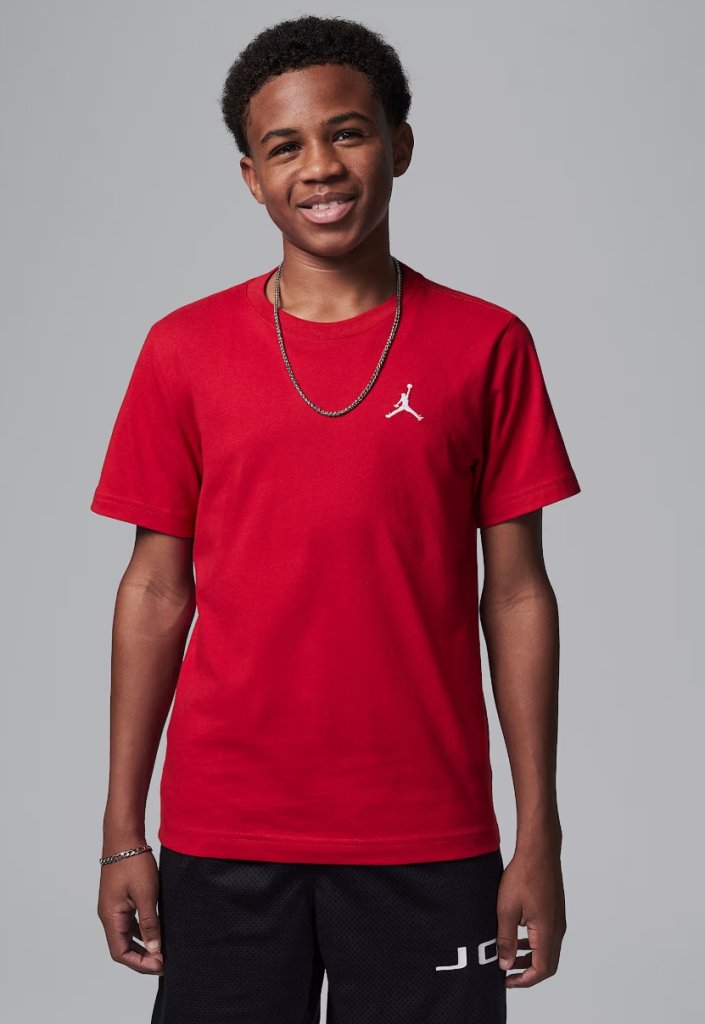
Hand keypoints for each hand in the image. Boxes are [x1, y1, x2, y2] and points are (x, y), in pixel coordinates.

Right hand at [97, 849, 163, 974]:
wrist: (124, 837)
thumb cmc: (133, 863)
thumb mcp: (146, 895)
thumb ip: (150, 924)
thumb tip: (155, 950)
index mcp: (111, 917)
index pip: (120, 953)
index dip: (140, 963)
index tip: (160, 965)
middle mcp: (108, 915)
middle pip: (122, 947)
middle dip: (142, 958)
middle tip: (164, 961)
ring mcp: (113, 907)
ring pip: (125, 936)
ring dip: (142, 946)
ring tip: (162, 950)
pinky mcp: (119, 899)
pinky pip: (128, 923)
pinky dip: (141, 931)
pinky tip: (155, 931)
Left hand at [495, 847, 566, 987]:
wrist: (539, 850)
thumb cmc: (523, 875)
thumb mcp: (506, 909)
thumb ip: (506, 939)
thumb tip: (505, 965)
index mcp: (547, 932)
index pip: (541, 970)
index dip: (524, 980)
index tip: (507, 981)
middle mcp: (557, 929)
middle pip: (548, 964)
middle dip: (527, 972)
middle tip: (507, 973)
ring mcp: (558, 920)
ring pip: (548, 950)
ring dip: (530, 958)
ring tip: (509, 956)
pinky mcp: (555, 911)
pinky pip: (548, 936)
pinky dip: (534, 944)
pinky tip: (518, 935)